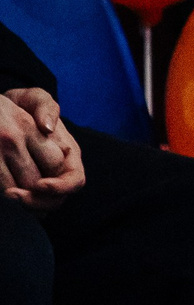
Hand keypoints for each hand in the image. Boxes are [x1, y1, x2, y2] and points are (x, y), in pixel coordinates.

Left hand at [0, 89, 80, 210]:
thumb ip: (45, 107)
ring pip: (43, 205)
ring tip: (7, 196)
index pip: (75, 180)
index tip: (39, 184)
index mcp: (68, 151)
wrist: (5, 109)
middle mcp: (59, 168)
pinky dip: (18, 205)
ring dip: (26, 206)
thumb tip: (48, 128)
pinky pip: (28, 202)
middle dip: (37, 201)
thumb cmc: (23, 104)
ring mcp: (45, 177)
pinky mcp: (28, 183)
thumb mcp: (34, 98)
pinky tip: (5, 197)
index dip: (60, 187)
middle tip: (12, 195)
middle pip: (58, 198)